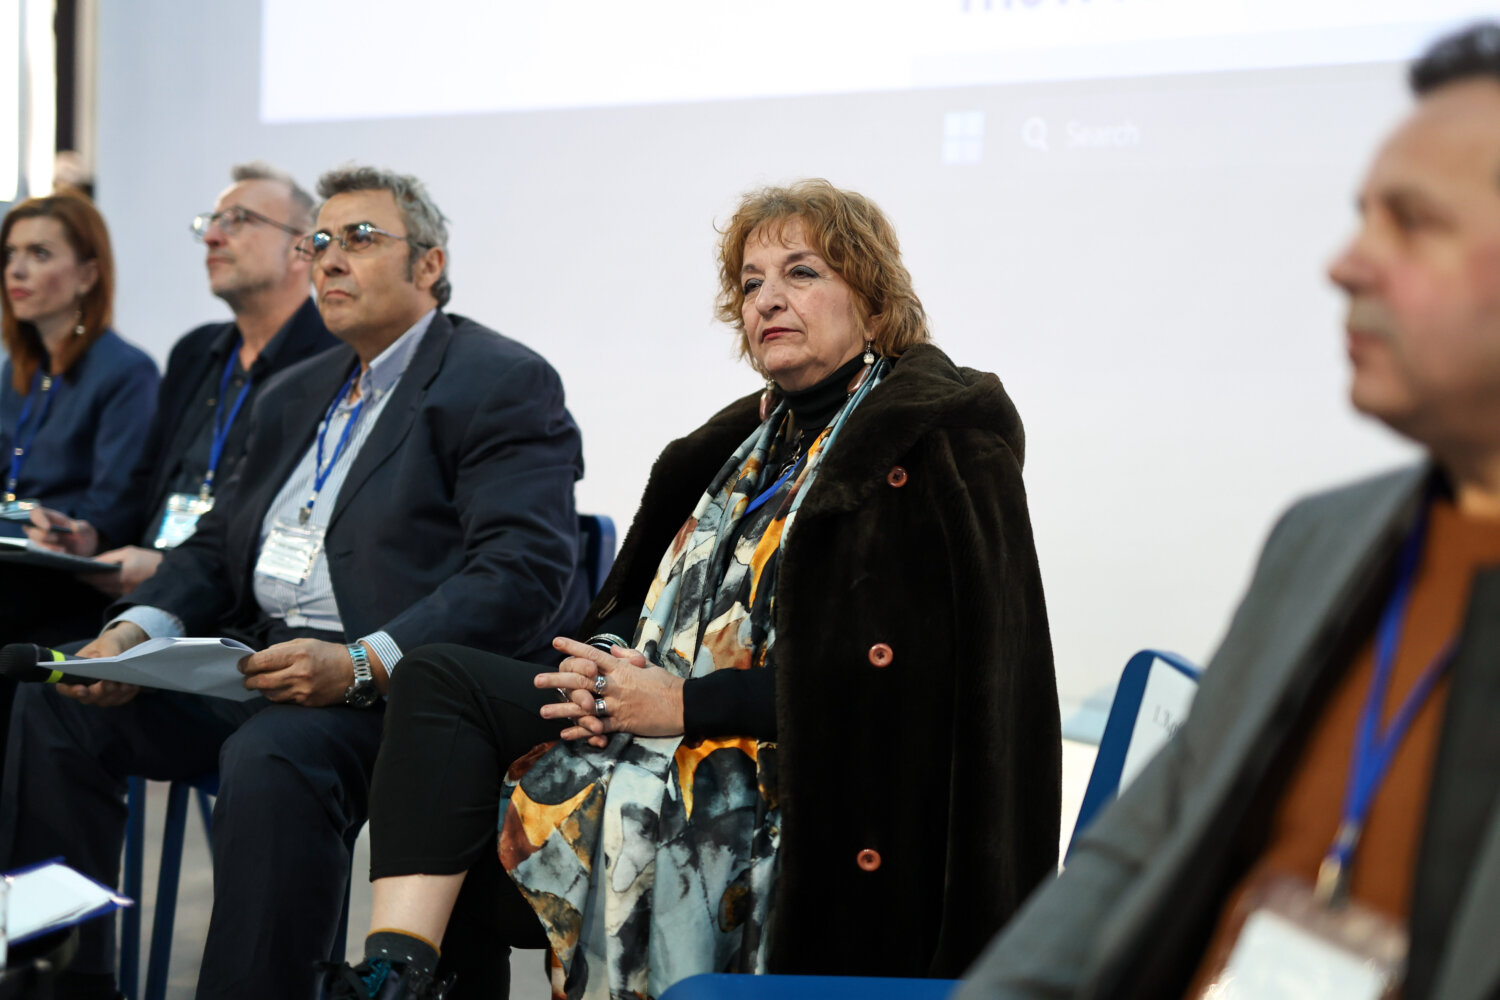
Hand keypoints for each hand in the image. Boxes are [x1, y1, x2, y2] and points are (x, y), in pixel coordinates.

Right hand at [23, 507, 98, 555]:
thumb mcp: (87, 530)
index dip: (38, 518)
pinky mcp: (43, 551)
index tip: (48, 528)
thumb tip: (73, 528)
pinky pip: (38, 552)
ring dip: (46, 546)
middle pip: (29, 528)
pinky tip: (60, 554)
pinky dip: (48, 553)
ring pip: (33, 541)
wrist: (87, 551)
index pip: (36, 512)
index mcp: (51, 517)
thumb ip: (82, 528)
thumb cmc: (84, 536)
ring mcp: (41, 540)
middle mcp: (42, 528)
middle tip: (56, 538)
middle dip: (41, 535)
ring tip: (62, 549)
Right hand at [58, 622, 145, 705]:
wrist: (128, 645)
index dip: (71, 691)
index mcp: (76, 671)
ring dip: (115, 694)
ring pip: (104, 701)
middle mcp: (86, 685)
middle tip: (109, 684)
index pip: (65, 687)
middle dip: (99, 692)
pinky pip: (120, 700)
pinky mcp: (115, 696)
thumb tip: (109, 662)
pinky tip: (133, 685)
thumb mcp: (109, 641)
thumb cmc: (112, 642)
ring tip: (125, 683)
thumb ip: (107, 651)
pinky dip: (126, 694)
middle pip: (87, 698)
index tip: (82, 689)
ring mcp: (100, 693)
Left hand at [84, 546, 163, 596]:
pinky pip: (114, 594)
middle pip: (98, 586)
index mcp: (121, 576)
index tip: (74, 572)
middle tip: (81, 575)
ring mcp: (127, 596)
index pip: (95, 578)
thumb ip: (108, 557)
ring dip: (98, 585)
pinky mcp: (131, 599)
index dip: (83, 576)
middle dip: (89, 580)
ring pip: (105, 591)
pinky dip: (107, 589)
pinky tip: (106, 583)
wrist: (171, 574)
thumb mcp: (129, 552)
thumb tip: (91, 561)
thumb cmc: (149, 559)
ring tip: (92, 578)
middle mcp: (122, 589)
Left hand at [239, 638, 374, 706]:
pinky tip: (276, 689)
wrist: (355, 671)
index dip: (246, 664)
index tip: (241, 665)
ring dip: (261, 689)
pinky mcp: (307, 701)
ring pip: (269, 693)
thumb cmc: (328, 654)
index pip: (261, 661)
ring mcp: (303, 689)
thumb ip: (281, 650)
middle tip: (245, 679)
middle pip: (261, 680)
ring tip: (260, 684)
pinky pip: (283, 700)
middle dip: (249, 680)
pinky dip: (275, 695)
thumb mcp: (305, 643)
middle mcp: (299, 672)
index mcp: (298, 653)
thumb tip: (258, 659)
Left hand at [536, 637, 683, 746]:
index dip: (574, 649)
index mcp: (623, 669)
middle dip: (558, 680)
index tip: (556, 643)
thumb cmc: (668, 684)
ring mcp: (619, 705)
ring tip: (543, 710)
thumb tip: (612, 651)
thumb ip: (628, 657)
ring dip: (562, 709)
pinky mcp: (623, 723)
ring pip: (585, 707)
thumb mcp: (649, 665)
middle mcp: (617, 686)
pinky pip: (598, 727)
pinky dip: (581, 731)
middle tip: (537, 680)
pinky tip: (565, 733)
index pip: (593, 655)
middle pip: (582, 680)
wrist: (686, 706)